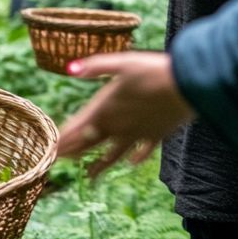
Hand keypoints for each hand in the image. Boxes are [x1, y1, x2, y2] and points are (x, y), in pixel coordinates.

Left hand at [56, 51, 195, 177]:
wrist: (186, 86)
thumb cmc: (152, 71)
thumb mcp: (121, 62)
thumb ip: (95, 66)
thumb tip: (70, 68)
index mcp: (104, 109)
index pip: (77, 128)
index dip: (63, 139)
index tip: (51, 151)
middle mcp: (118, 126)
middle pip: (91, 143)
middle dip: (74, 152)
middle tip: (60, 161)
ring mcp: (137, 134)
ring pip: (113, 154)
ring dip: (100, 165)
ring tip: (90, 176)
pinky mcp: (155, 136)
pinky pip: (142, 151)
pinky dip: (135, 158)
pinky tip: (131, 162)